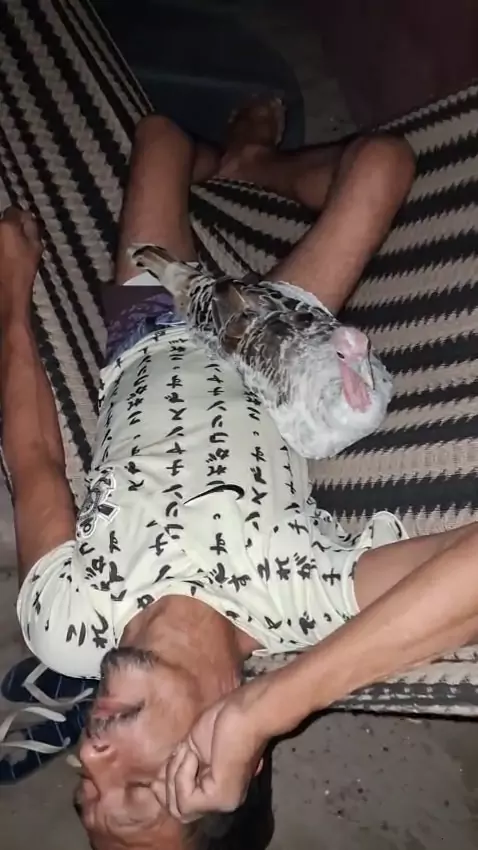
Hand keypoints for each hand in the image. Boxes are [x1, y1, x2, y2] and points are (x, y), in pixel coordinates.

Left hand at [0, 207, 41, 321]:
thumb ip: (33, 229)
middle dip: (9, 228)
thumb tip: (29, 218)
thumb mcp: (35, 249)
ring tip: (7, 253)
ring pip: (0, 234)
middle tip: (16, 242)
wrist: (5, 295)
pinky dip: (1, 249)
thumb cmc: (22, 272)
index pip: (14, 211)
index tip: (24, 229)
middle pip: (3, 222)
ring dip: (4, 240)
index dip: (21, 219)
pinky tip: (4, 260)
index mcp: (7, 225)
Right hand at [159, 681, 269, 822]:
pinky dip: (183, 774)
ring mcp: (223, 802)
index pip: (185, 807)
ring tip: (189, 750)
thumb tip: (156, 786)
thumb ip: (179, 769)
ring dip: (176, 773)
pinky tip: (193, 755)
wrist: (244, 711)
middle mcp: (223, 801)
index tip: (153, 782)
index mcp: (218, 788)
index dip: (166, 794)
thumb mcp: (191, 749)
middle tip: (170, 762)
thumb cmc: (223, 720)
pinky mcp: (220, 798)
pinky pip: (186, 798)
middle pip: (179, 812)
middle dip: (168, 786)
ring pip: (180, 806)